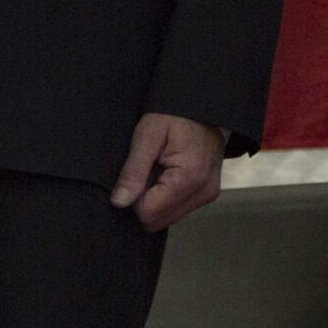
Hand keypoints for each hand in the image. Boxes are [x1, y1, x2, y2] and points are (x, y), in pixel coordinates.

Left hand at [109, 111, 226, 229]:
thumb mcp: (147, 136)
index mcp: (190, 178)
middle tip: (148, 171)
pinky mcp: (208, 193)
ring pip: (167, 217)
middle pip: (158, 221)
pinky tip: (168, 174)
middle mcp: (204, 192)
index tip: (138, 173)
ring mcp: (208, 194)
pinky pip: (178, 208)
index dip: (134, 197)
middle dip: (145, 201)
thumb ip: (133, 171)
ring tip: (159, 169)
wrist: (205, 106)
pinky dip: (167, 196)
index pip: (148, 213)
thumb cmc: (175, 115)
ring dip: (156, 199)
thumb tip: (119, 202)